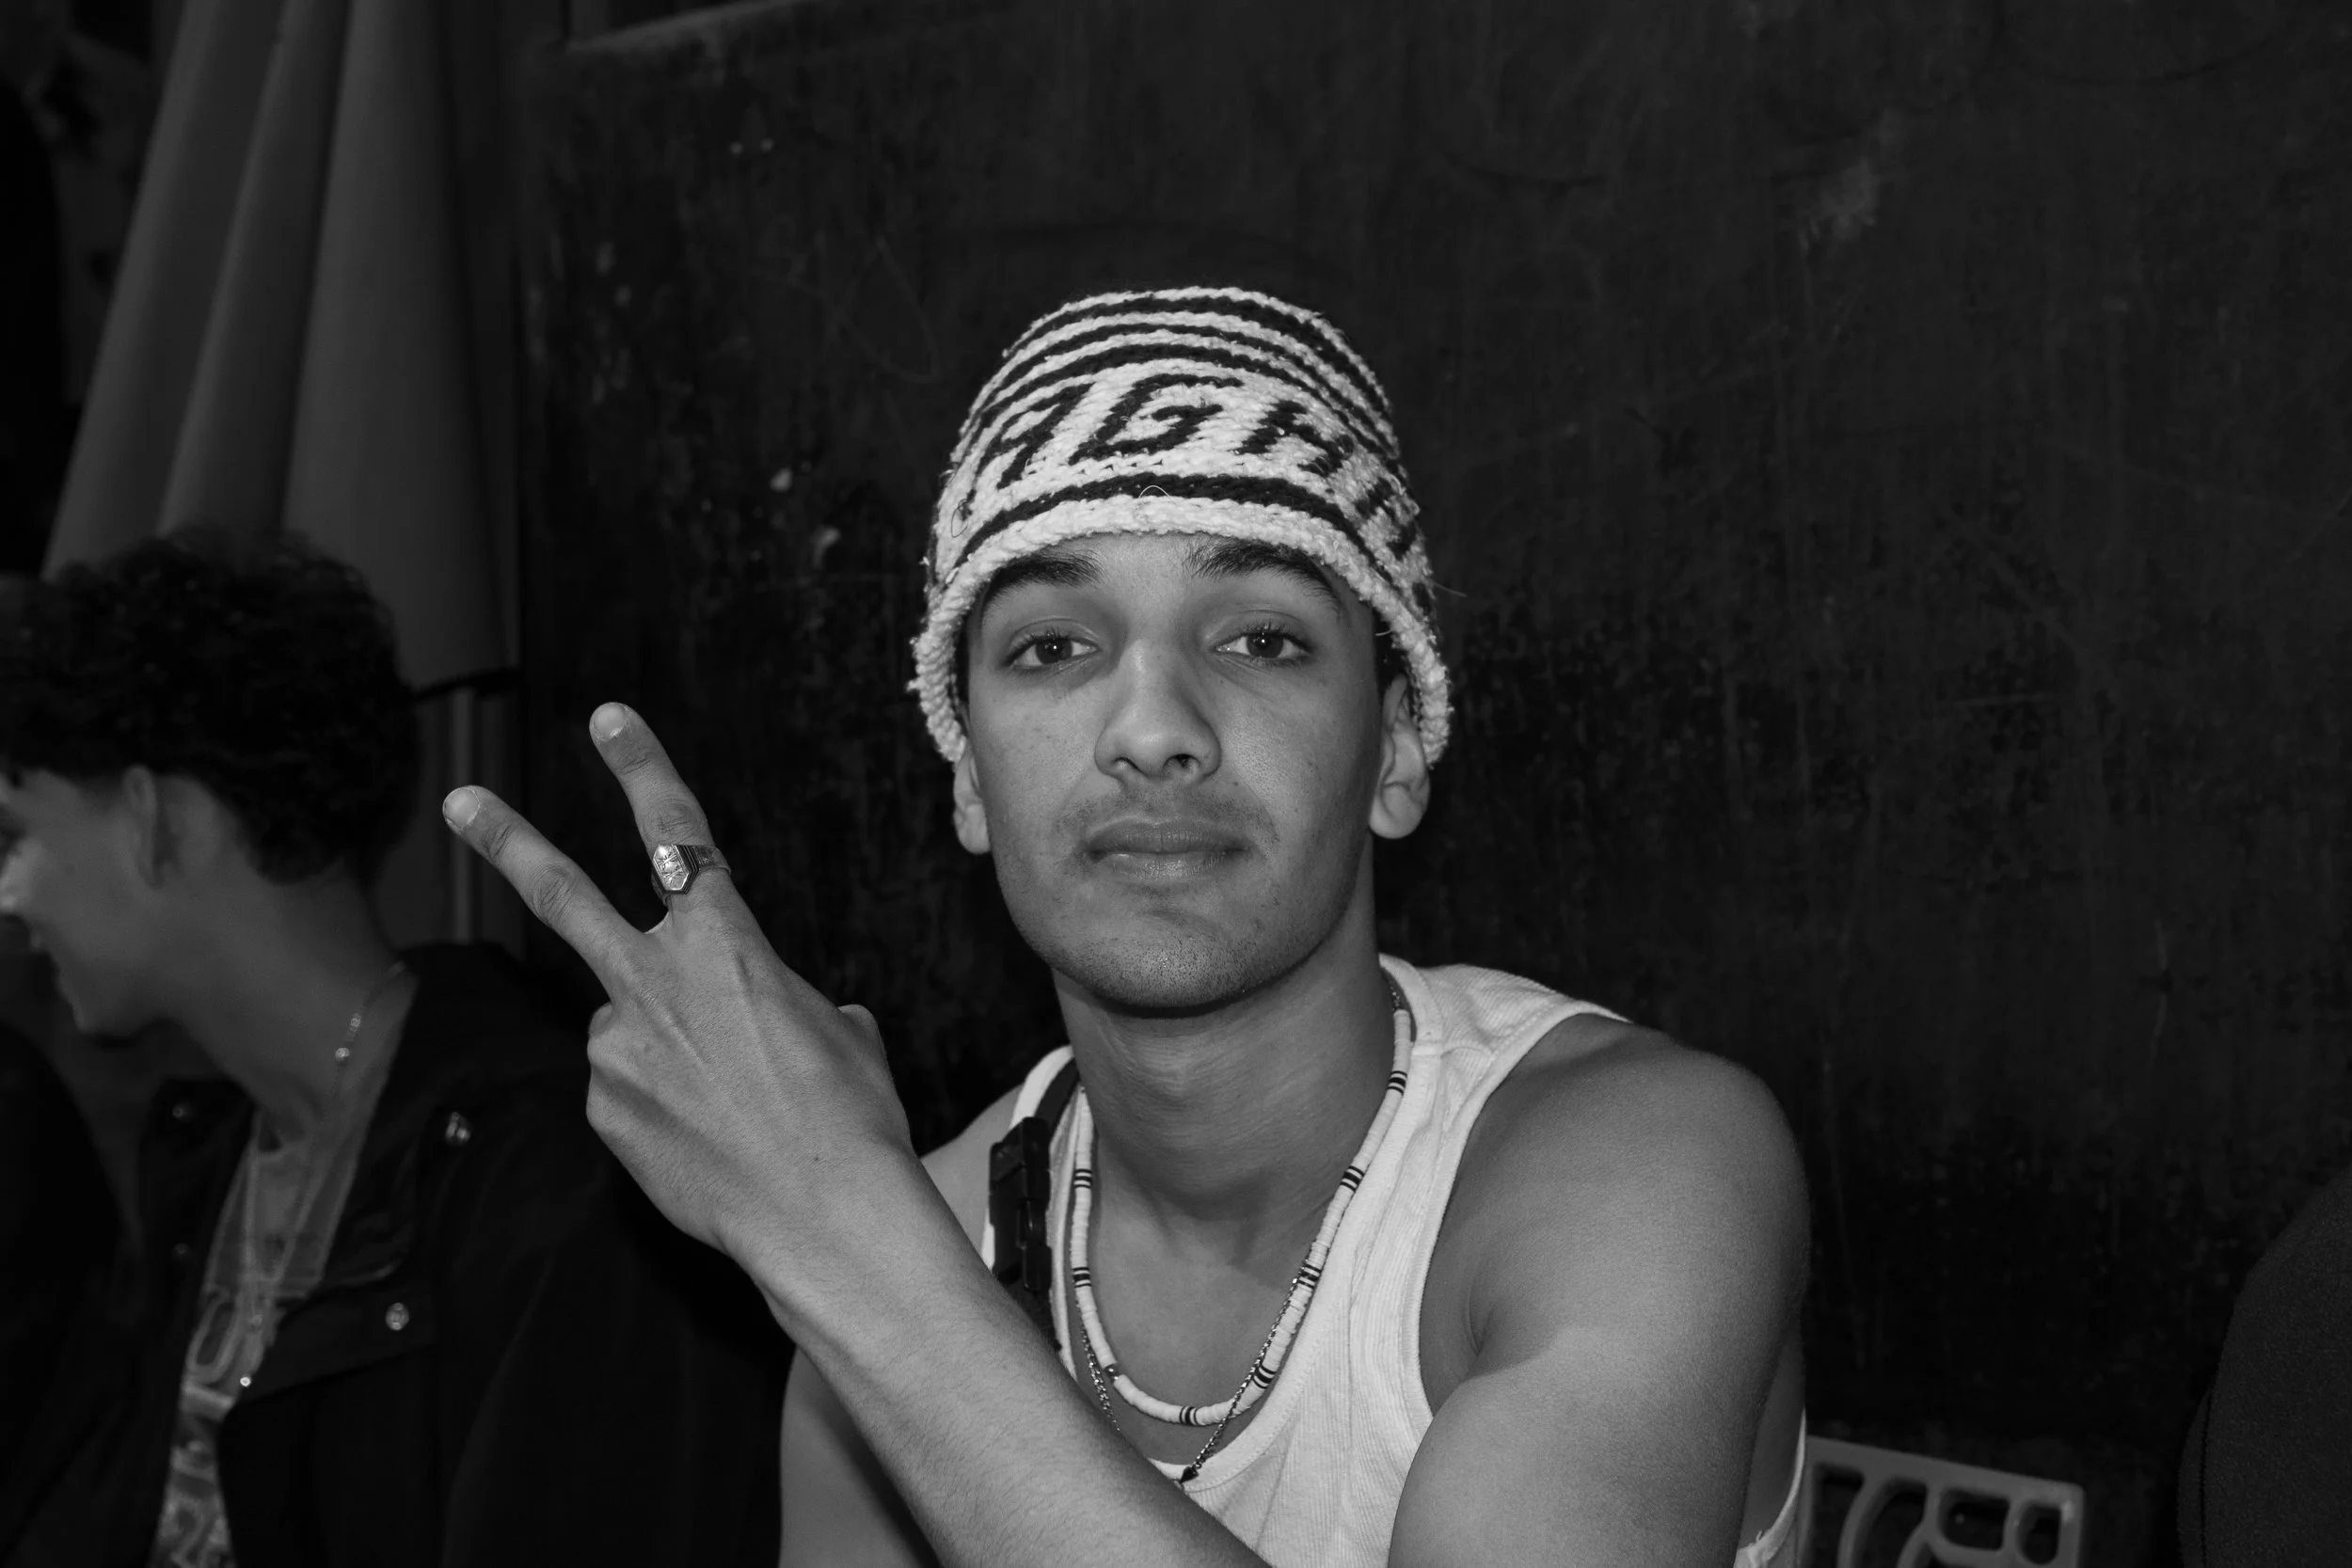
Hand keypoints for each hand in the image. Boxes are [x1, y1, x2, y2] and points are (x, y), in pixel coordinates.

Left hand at [441, 702, 916, 1270]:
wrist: (824, 1213)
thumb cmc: (853, 1116)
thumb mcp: (846, 1034)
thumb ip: (794, 1006)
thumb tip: (786, 1023)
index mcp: (726, 942)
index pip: (679, 832)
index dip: (642, 768)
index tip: (607, 720)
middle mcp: (655, 981)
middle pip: (564, 896)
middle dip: (509, 841)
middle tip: (462, 800)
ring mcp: (617, 1049)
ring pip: (625, 1028)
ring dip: (664, 1053)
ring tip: (731, 1112)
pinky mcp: (601, 1112)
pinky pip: (625, 1093)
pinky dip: (660, 1110)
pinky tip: (709, 1145)